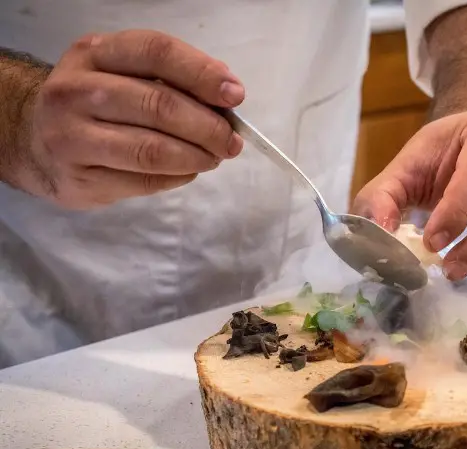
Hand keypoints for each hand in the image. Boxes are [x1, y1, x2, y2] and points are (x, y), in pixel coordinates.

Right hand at [23, 30, 243, 208]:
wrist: (33, 139)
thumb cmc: (96, 104)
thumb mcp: (123, 74)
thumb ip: (171, 78)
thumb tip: (227, 95)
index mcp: (94, 54)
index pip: (156, 52)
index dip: (202, 73)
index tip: (235, 96)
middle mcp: (75, 91)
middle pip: (159, 105)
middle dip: (208, 127)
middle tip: (232, 141)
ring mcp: (71, 137)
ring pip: (152, 149)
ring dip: (197, 156)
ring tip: (214, 157)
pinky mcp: (79, 178)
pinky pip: (144, 180)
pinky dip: (178, 177)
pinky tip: (187, 171)